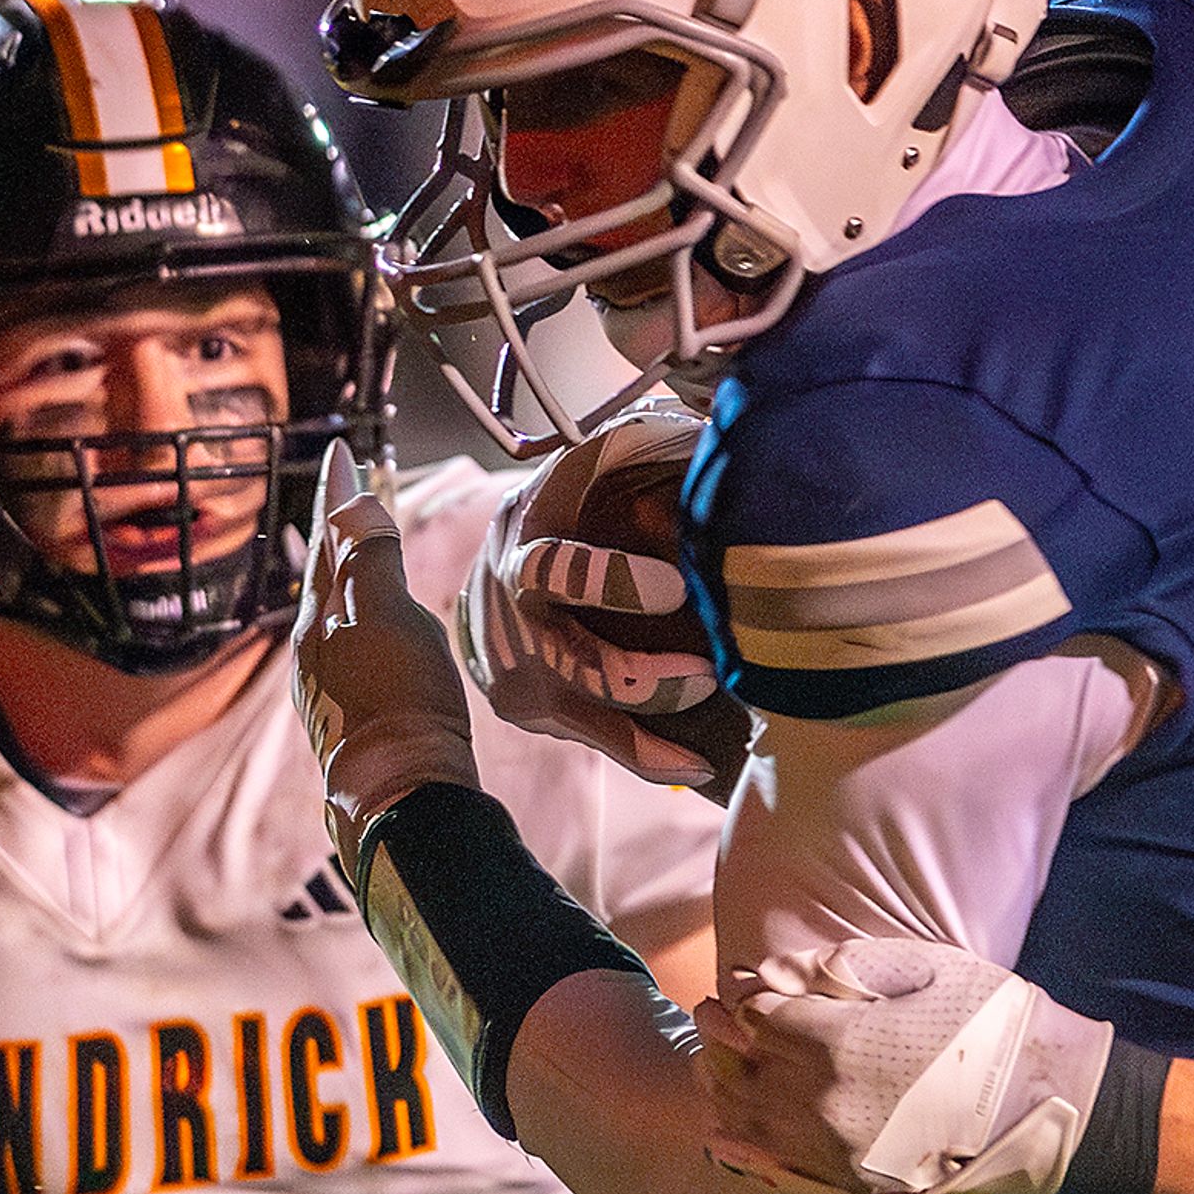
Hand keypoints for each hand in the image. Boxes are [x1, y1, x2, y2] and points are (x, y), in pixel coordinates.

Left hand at [293, 444, 479, 872]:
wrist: (402, 795)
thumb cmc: (399, 701)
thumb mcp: (389, 617)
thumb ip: (369, 561)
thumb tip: (352, 505)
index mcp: (320, 618)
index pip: (328, 538)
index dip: (338, 494)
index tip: (342, 451)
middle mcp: (315, 650)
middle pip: (326, 575)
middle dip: (337, 533)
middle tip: (346, 496)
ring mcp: (331, 687)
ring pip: (336, 613)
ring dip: (348, 575)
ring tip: (358, 553)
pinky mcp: (356, 718)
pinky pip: (354, 646)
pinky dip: (364, 618)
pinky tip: (375, 633)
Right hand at [460, 406, 750, 793]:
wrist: (481, 588)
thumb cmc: (561, 516)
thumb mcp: (578, 473)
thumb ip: (633, 449)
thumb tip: (709, 430)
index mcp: (528, 539)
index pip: (556, 572)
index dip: (612, 584)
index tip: (676, 588)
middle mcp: (514, 613)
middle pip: (577, 663)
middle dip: (648, 678)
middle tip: (707, 673)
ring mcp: (516, 668)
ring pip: (588, 708)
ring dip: (656, 714)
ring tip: (712, 706)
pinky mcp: (529, 709)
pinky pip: (594, 738)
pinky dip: (647, 754)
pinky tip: (697, 763)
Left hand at [699, 938, 1113, 1193]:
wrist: (1051, 1106)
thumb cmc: (993, 1024)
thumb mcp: (924, 969)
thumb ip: (838, 968)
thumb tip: (770, 974)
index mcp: (840, 1044)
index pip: (757, 1019)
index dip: (741, 1000)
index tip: (736, 989)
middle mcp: (826, 1107)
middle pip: (739, 1072)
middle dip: (721, 1040)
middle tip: (710, 1018)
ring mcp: (837, 1156)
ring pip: (747, 1125)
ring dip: (723, 1093)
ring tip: (717, 1070)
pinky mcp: (854, 1189)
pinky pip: (776, 1176)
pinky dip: (743, 1154)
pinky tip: (726, 1138)